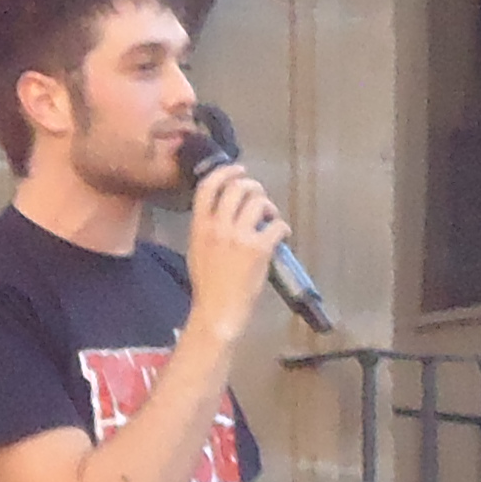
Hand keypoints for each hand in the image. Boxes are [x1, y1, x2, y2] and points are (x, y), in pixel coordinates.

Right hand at [184, 163, 289, 343]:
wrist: (218, 311)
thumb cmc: (208, 284)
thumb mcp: (197, 249)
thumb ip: (207, 227)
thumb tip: (225, 209)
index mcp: (199, 226)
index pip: (208, 186)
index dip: (226, 172)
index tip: (239, 170)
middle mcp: (218, 226)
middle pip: (238, 187)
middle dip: (254, 187)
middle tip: (260, 198)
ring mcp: (239, 236)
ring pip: (258, 202)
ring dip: (269, 206)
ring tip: (270, 218)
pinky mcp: (259, 249)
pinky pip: (277, 225)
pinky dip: (283, 227)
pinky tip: (282, 235)